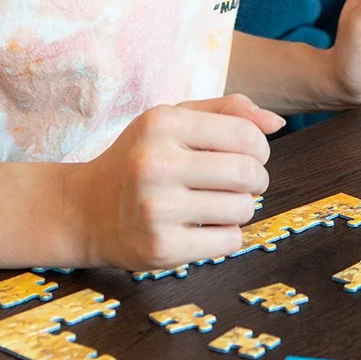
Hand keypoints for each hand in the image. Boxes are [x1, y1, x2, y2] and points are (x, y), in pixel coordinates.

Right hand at [64, 93, 284, 270]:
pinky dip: (226, 235)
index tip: (251, 155)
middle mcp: (156, 164)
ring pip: (243, 209)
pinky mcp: (161, 248)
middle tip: (240, 183)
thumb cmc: (139, 158)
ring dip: (241, 208)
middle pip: (249, 173)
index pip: (245, 134)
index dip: (260, 147)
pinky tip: (203, 227)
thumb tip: (277, 123)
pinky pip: (229, 242)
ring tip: (216, 204)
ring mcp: (157, 209)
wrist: (83, 210)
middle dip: (256, 179)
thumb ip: (227, 111)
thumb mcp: (173, 120)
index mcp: (163, 123)